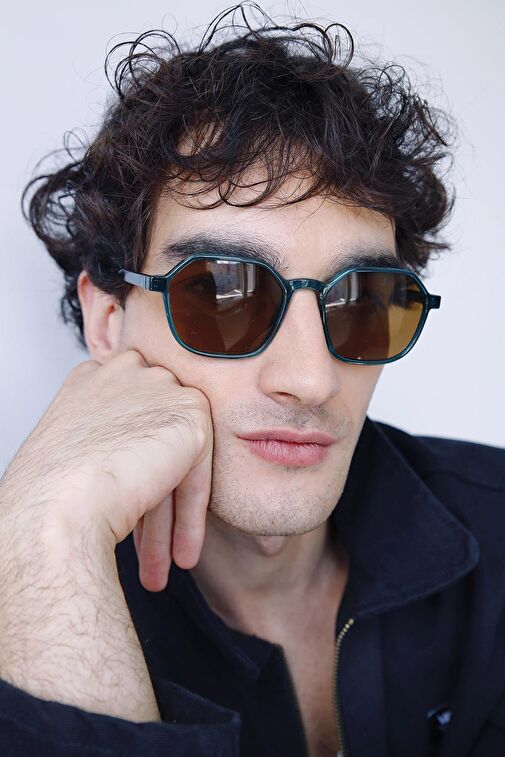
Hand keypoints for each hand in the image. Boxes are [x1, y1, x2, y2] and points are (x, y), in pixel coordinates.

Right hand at [0, 348, 213, 591]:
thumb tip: (129, 465)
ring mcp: (161, 389)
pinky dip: (191, 518)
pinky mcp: (190, 415)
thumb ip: (105, 439)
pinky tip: (181, 554)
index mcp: (94, 377)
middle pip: (154, 441)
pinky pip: (199, 476)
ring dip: (172, 519)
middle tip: (150, 547)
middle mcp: (128, 372)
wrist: (58, 507)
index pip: (128, 420)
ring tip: (164, 564)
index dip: (131, 469)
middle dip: (155, 499)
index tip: (130, 508)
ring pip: (177, 462)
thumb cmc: (47, 492)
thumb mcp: (71, 449)